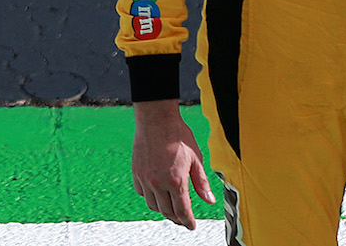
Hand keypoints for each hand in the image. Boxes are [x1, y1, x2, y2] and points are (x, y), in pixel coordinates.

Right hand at [131, 99, 216, 228]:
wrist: (157, 120)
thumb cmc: (178, 136)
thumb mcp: (195, 159)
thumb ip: (201, 182)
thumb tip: (208, 200)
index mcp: (176, 180)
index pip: (182, 210)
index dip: (188, 221)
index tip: (191, 226)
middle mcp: (158, 183)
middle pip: (167, 211)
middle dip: (177, 218)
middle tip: (183, 218)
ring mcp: (145, 179)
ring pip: (153, 205)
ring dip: (164, 209)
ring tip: (172, 207)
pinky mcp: (136, 174)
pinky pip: (143, 194)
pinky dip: (151, 197)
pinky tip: (158, 193)